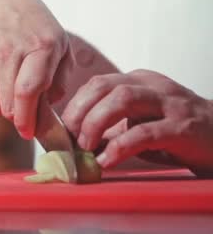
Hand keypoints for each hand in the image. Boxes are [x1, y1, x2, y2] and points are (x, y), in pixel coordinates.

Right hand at [0, 0, 73, 138]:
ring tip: (7, 87)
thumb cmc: (33, 30)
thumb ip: (59, 81)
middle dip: (17, 115)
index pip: (27, 91)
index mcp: (40, 45)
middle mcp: (8, 47)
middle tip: (23, 108)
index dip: (27, 118)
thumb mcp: (59, 46)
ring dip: (0, 105)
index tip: (28, 132)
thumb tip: (46, 111)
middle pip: (7, 104)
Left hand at [62, 69, 212, 174]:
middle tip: (69, 138)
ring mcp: (169, 104)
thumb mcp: (141, 121)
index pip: (96, 83)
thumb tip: (74, 139)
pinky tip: (107, 160)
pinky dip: (119, 147)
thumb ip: (111, 125)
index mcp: (139, 81)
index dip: (74, 105)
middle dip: (79, 112)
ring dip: (96, 124)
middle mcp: (152, 86)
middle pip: (104, 86)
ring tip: (86, 146)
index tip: (61, 128)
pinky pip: (144, 133)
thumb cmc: (178, 131)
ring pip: (122, 100)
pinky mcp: (182, 127)